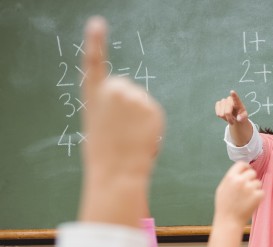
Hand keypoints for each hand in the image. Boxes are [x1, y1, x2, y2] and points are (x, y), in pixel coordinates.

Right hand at [81, 16, 163, 180]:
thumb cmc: (104, 153)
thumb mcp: (98, 124)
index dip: (96, 41)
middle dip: (126, 103)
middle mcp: (113, 90)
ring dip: (139, 114)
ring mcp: (135, 97)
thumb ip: (110, 108)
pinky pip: (153, 112)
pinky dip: (150, 122)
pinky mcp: (153, 108)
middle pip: (125, 87)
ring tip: (130, 136)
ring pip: (140, 100)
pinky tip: (141, 136)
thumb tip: (127, 108)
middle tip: (120, 129)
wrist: (117, 170)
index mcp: (93, 94)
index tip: (97, 24)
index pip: (94, 61)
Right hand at [214, 162, 263, 224]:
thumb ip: (231, 178)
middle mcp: (240, 180)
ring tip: (247, 198)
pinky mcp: (258, 196)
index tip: (247, 171)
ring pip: (258, 182)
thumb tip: (241, 170)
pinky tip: (251, 202)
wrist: (228, 221)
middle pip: (252, 172)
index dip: (246, 167)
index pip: (242, 164)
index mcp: (230, 177)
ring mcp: (250, 188)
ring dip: (255, 188)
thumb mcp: (222, 188)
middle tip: (247, 188)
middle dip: (251, 179)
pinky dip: (258, 197)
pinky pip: (262, 192)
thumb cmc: (224, 205)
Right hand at [215, 90, 248, 124]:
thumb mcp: (244, 117)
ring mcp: (223, 101)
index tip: (232, 92)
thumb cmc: (240, 115)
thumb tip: (239, 118)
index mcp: (238, 103)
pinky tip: (224, 115)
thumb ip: (243, 117)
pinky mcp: (218, 103)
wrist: (235, 116)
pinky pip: (218, 113)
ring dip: (225, 118)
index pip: (236, 99)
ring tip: (229, 117)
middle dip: (229, 118)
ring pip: (221, 113)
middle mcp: (230, 99)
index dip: (234, 96)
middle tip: (233, 121)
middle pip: (227, 112)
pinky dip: (221, 116)